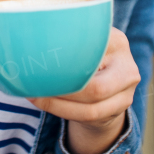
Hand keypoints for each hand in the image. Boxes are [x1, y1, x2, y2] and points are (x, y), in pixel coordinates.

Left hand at [27, 27, 139, 153]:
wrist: (110, 82)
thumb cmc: (88, 56)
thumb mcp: (84, 41)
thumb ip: (67, 37)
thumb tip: (27, 38)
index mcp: (116, 41)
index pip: (92, 50)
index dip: (66, 58)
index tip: (38, 56)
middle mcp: (127, 65)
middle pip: (94, 86)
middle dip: (61, 89)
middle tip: (32, 83)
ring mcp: (127, 90)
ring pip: (90, 107)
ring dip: (57, 104)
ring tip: (34, 95)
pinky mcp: (120, 108)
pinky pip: (88, 116)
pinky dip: (62, 110)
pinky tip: (44, 102)